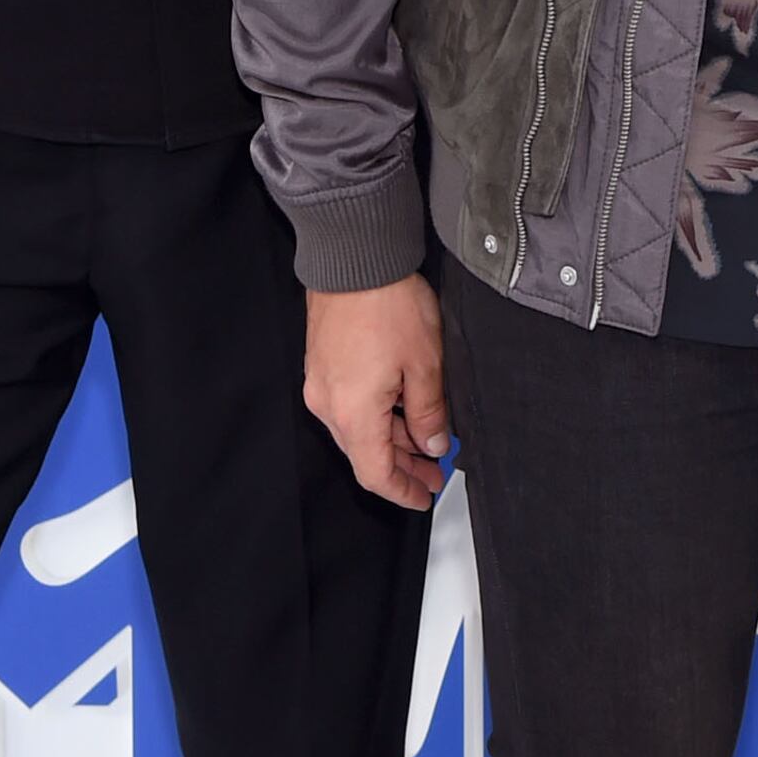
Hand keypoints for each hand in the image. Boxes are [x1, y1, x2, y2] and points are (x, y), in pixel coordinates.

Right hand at [305, 275, 452, 509]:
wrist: (354, 258)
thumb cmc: (389, 306)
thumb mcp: (425, 364)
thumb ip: (429, 412)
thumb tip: (434, 444)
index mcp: (353, 414)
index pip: (375, 473)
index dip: (402, 491)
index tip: (425, 498)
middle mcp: (328, 406)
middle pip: (365, 453)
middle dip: (402, 466)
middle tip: (436, 471)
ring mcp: (321, 384)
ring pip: (358, 428)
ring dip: (392, 439)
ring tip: (428, 442)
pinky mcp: (323, 365)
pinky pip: (350, 405)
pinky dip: (378, 416)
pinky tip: (404, 411)